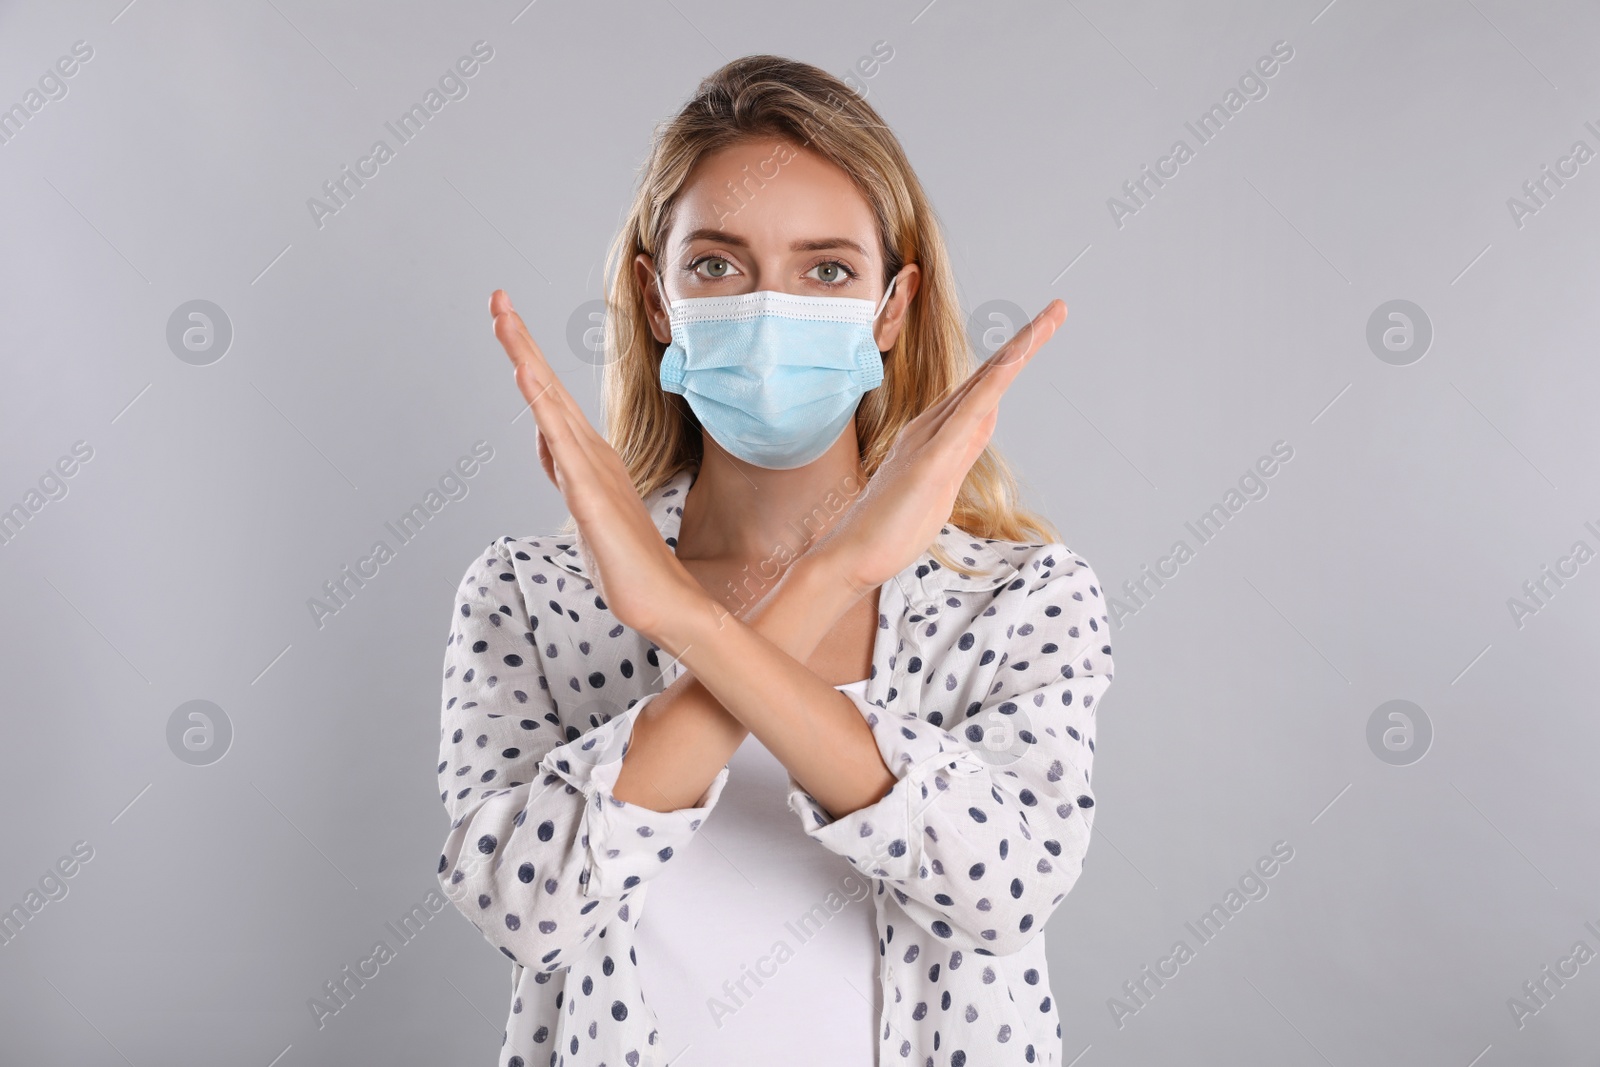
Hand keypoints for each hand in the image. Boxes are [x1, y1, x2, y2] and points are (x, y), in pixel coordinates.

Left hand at [488, 289, 706, 642]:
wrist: (663, 600)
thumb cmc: (626, 562)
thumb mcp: (584, 510)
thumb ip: (565, 471)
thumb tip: (545, 438)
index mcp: (586, 457)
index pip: (548, 400)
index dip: (527, 358)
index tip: (505, 318)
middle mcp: (589, 455)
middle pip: (546, 389)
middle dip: (521, 341)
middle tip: (496, 298)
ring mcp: (590, 473)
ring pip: (550, 406)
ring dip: (526, 361)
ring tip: (505, 322)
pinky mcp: (591, 497)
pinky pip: (561, 446)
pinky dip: (543, 410)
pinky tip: (527, 382)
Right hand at [810, 299, 1068, 593]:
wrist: (851, 554)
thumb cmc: (889, 528)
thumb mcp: (939, 486)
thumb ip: (961, 451)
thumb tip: (983, 423)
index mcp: (933, 433)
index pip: (982, 391)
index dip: (1011, 361)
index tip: (1039, 336)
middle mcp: (930, 425)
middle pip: (988, 377)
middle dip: (1026, 342)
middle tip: (1059, 310)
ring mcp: (929, 439)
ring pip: (983, 386)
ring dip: (1017, 352)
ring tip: (1048, 322)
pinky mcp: (930, 460)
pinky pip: (968, 415)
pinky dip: (993, 385)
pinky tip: (1015, 363)